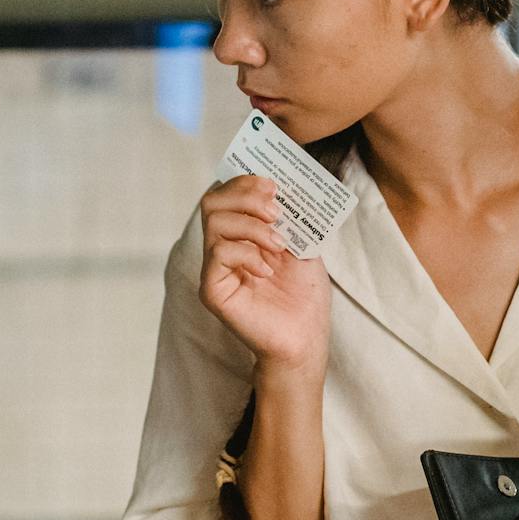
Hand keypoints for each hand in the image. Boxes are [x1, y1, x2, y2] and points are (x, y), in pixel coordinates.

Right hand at [199, 176, 330, 376]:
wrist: (305, 337)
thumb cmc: (304, 295)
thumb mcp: (303, 243)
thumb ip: (290, 215)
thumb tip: (283, 183)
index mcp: (241, 233)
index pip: (226, 193)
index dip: (245, 182)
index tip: (274, 185)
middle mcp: (222, 247)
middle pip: (212, 201)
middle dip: (245, 196)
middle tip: (275, 210)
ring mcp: (215, 268)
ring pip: (215, 222)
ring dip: (252, 226)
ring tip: (277, 244)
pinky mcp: (212, 289)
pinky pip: (218, 254)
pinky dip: (247, 254)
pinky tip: (267, 270)